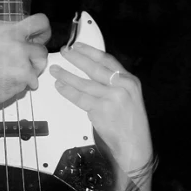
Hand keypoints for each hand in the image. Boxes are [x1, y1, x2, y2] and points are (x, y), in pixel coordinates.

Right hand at [0, 14, 50, 111]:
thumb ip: (4, 38)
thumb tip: (19, 40)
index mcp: (3, 28)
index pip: (36, 21)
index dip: (41, 30)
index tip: (39, 37)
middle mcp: (13, 36)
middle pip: (44, 37)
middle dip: (40, 48)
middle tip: (35, 59)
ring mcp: (20, 53)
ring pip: (41, 60)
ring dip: (34, 69)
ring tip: (17, 75)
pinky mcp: (25, 72)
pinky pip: (35, 80)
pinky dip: (26, 85)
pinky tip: (11, 84)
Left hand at [51, 42, 152, 173]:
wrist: (134, 145)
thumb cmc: (130, 124)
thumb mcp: (130, 98)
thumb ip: (115, 85)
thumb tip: (93, 73)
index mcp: (130, 81)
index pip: (107, 60)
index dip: (91, 52)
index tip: (78, 46)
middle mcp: (122, 86)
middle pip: (94, 68)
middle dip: (76, 58)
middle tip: (64, 52)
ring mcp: (111, 98)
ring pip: (84, 83)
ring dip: (67, 76)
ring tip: (56, 70)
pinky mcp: (101, 110)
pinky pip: (79, 98)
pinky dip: (68, 91)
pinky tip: (60, 87)